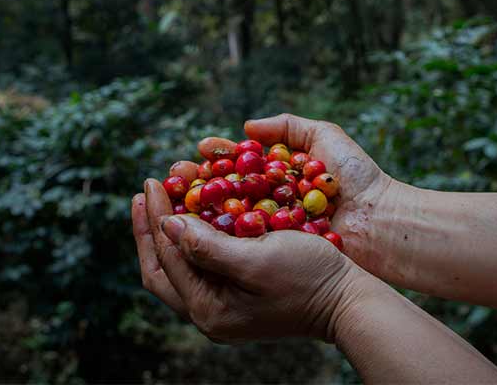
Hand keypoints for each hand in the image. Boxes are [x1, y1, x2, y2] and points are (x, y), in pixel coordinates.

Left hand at [131, 176, 364, 343]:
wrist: (349, 302)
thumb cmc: (308, 277)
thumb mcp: (257, 257)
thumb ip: (208, 246)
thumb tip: (168, 225)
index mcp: (208, 309)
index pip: (167, 257)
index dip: (155, 217)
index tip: (152, 181)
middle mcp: (210, 314)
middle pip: (163, 268)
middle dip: (151, 228)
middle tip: (146, 191)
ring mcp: (224, 308)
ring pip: (181, 266)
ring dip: (170, 232)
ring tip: (165, 198)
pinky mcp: (239, 298)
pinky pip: (203, 266)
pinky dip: (194, 238)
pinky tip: (198, 215)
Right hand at [198, 113, 397, 275]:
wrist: (383, 221)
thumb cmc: (358, 178)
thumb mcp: (325, 138)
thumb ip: (288, 127)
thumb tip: (247, 125)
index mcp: (279, 175)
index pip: (238, 162)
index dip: (216, 157)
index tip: (199, 150)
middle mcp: (270, 202)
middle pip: (224, 190)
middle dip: (198, 182)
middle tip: (177, 175)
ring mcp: (272, 229)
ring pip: (226, 217)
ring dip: (200, 209)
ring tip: (179, 197)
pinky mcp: (276, 253)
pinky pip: (242, 243)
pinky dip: (219, 235)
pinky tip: (198, 227)